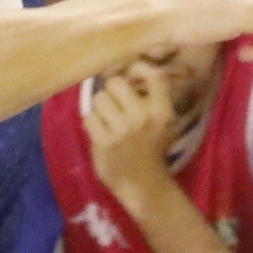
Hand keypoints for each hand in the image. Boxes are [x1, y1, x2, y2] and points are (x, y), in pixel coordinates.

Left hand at [83, 59, 186, 201]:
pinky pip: (89, 117)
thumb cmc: (152, 149)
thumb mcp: (163, 123)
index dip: (137, 68)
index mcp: (162, 111)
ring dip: (101, 109)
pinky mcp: (104, 141)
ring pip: (99, 99)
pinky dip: (93, 125)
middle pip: (115, 83)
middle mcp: (143, 116)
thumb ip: (152, 98)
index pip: (152, 75)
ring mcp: (122, 129)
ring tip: (109, 123)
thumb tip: (127, 70)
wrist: (143, 184)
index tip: (131, 74)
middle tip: (115, 105)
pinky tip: (102, 134)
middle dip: (112, 92)